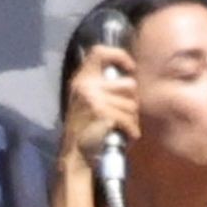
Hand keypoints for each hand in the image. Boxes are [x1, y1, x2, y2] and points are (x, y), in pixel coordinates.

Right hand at [61, 44, 140, 162]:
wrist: (74, 154)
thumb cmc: (84, 129)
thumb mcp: (85, 101)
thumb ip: (101, 87)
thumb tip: (129, 78)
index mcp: (82, 79)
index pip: (99, 52)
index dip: (119, 55)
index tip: (130, 67)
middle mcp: (87, 86)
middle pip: (128, 84)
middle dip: (132, 102)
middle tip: (127, 114)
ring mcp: (94, 99)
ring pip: (131, 104)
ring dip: (132, 119)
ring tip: (124, 128)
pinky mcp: (102, 114)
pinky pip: (128, 119)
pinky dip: (132, 130)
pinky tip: (129, 136)